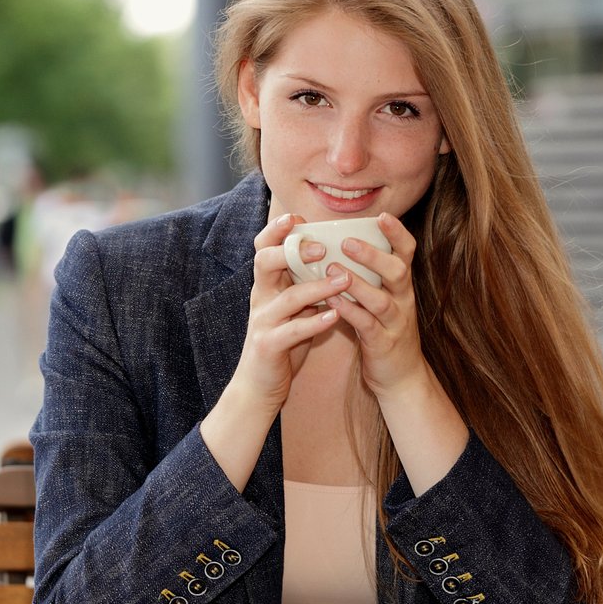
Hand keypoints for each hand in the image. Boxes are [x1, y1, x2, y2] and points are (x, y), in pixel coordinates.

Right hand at [230, 212, 348, 413]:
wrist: (259, 386)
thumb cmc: (282, 343)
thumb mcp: (292, 309)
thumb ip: (305, 285)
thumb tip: (335, 259)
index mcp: (266, 285)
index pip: (264, 248)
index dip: (277, 230)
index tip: (299, 217)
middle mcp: (260, 298)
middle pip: (265, 263)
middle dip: (292, 250)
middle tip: (322, 246)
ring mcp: (262, 322)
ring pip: (286, 297)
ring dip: (315, 287)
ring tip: (343, 279)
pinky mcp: (268, 346)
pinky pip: (291, 331)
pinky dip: (313, 323)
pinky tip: (334, 317)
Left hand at [322, 212, 429, 396]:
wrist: (400, 377)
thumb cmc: (382, 329)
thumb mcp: (381, 298)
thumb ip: (367, 275)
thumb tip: (339, 244)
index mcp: (401, 286)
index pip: (406, 253)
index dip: (397, 233)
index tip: (382, 215)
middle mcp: (403, 300)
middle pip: (397, 271)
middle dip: (373, 255)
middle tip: (347, 242)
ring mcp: (395, 323)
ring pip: (381, 299)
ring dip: (357, 283)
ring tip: (333, 270)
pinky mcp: (383, 344)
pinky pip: (367, 325)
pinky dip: (349, 312)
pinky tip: (331, 302)